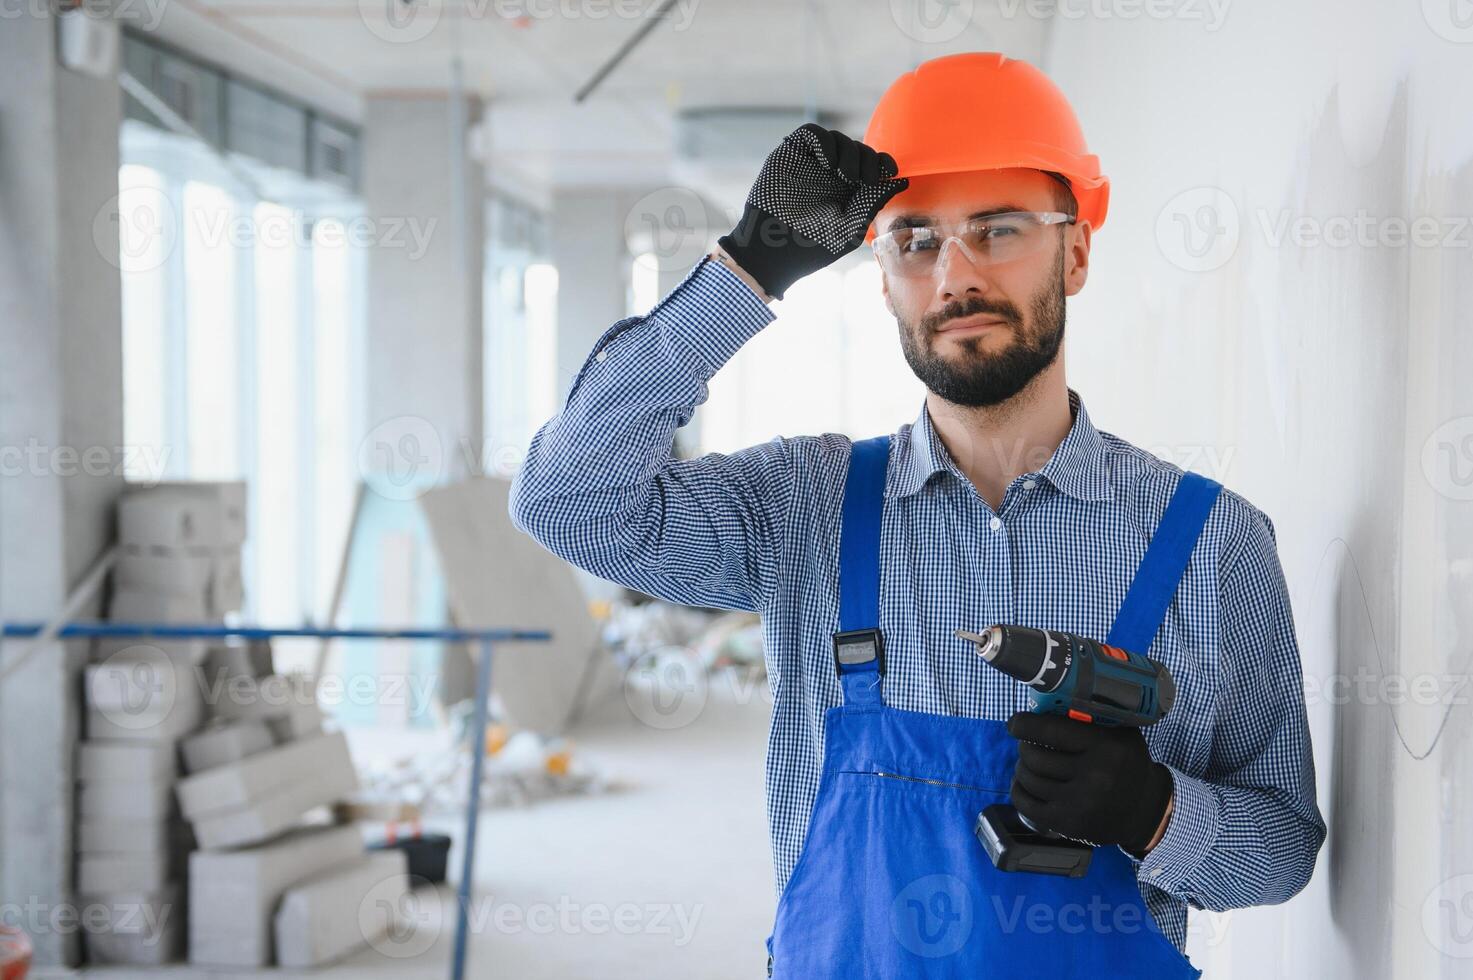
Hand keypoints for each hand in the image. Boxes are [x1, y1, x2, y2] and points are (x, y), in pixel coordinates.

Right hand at [716, 123, 907, 299]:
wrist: (773, 250)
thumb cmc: (813, 246)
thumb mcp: (851, 226)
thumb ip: (874, 200)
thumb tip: (902, 180)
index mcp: (847, 192)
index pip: (870, 165)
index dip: (883, 162)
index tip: (889, 170)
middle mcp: (830, 175)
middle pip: (857, 148)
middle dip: (867, 158)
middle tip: (863, 178)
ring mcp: (810, 163)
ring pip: (837, 138)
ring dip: (849, 150)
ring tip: (845, 174)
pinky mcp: (791, 154)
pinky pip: (812, 133)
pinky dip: (825, 141)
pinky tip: (829, 162)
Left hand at [1006, 711, 1173, 855]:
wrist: (1144, 809)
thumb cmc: (1126, 762)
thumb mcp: (1120, 732)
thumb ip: (1090, 716)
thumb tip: (1045, 703)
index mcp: (1106, 746)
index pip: (1050, 730)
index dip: (1024, 724)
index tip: (1015, 723)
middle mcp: (1094, 776)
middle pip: (1035, 756)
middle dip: (1024, 746)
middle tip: (1027, 743)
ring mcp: (1080, 804)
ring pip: (1029, 779)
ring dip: (1022, 767)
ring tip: (1028, 762)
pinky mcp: (1068, 824)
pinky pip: (1026, 804)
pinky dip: (1018, 789)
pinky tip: (1024, 782)